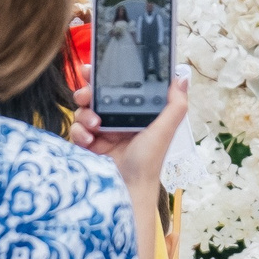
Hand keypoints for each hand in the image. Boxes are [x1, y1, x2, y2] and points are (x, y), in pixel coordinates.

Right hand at [71, 69, 191, 194]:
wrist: (129, 189)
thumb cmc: (150, 161)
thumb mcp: (165, 130)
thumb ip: (174, 104)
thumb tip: (182, 77)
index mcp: (135, 112)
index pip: (118, 87)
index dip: (104, 76)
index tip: (93, 69)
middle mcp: (117, 119)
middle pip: (95, 96)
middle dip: (87, 91)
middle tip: (86, 95)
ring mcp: (101, 132)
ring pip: (83, 111)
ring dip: (84, 114)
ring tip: (94, 125)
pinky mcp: (88, 145)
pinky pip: (77, 130)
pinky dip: (79, 132)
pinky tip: (89, 140)